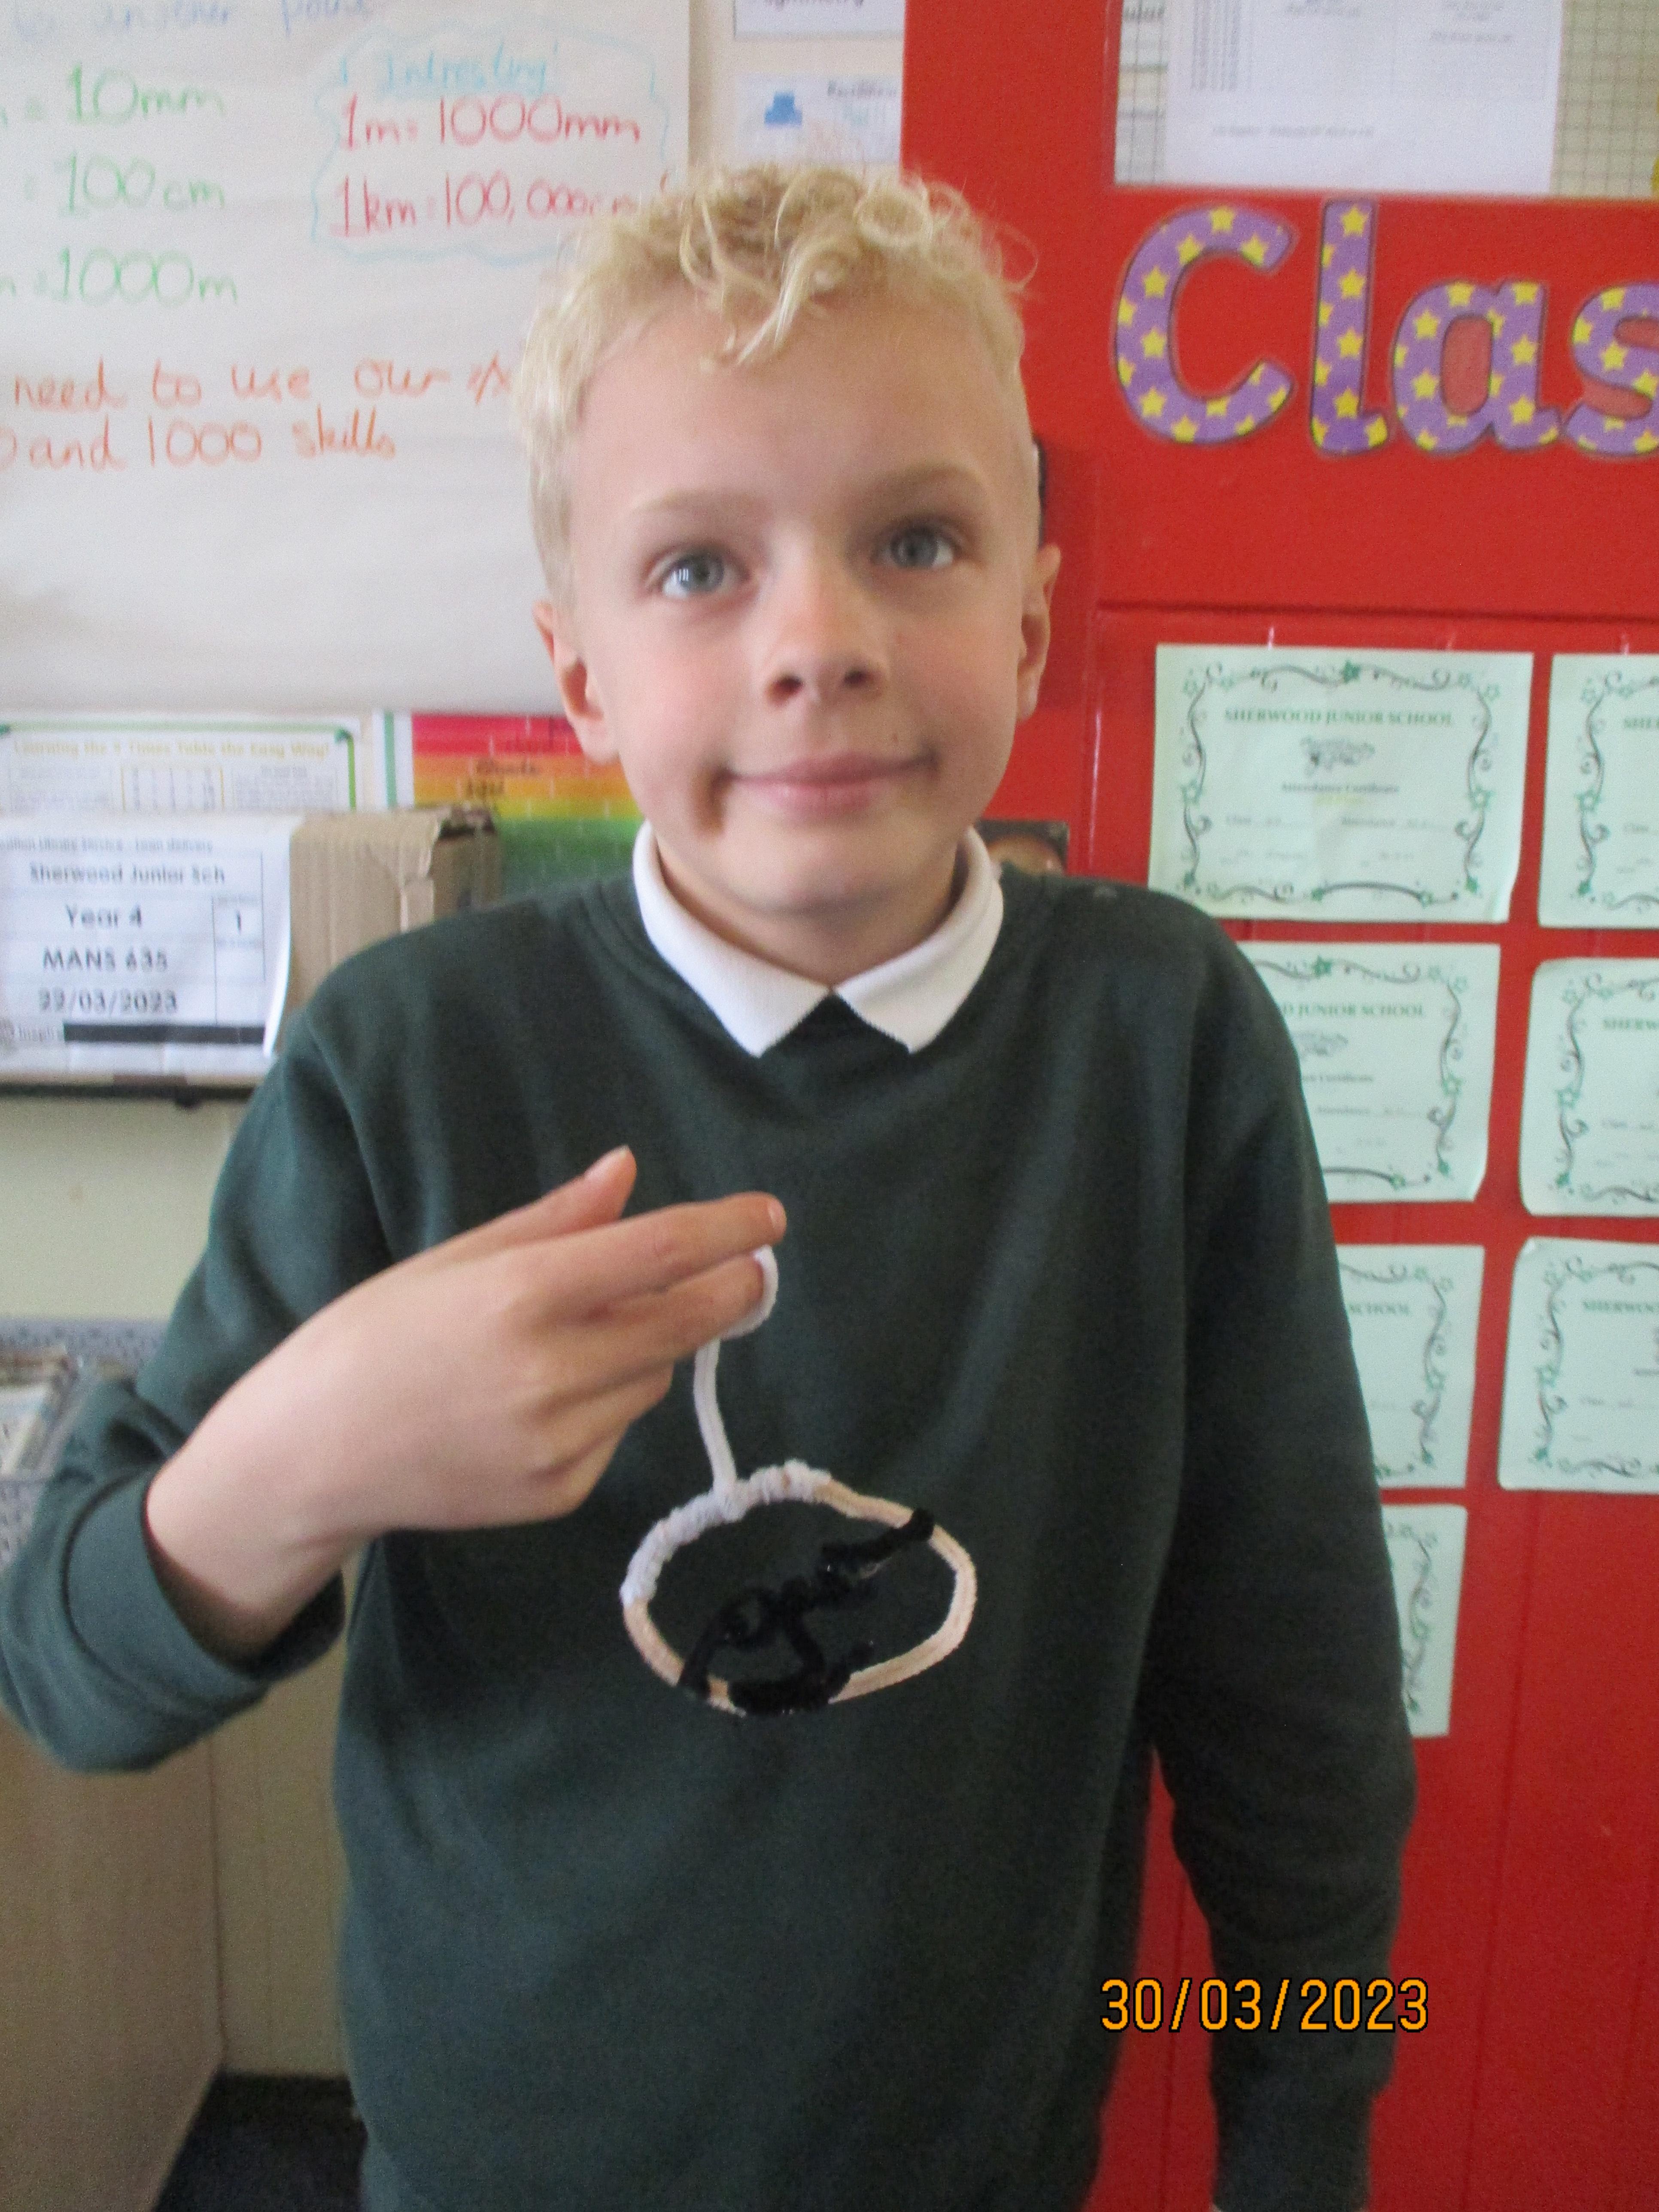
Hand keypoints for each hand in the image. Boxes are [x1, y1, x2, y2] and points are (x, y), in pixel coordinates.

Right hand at [144, 1148, 783, 1656]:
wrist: (311, 1456)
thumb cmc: (373, 1338)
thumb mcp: (455, 1260)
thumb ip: (554, 1222)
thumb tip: (627, 1173)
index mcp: (523, 1296)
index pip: (660, 1253)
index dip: (726, 1231)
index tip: (769, 1217)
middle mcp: (552, 1372)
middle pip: (685, 1322)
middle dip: (730, 1291)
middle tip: (749, 1271)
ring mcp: (559, 1441)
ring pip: (652, 1377)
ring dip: (647, 1348)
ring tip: (580, 1337)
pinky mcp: (559, 1492)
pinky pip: (615, 1429)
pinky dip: (604, 1403)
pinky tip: (543, 1399)